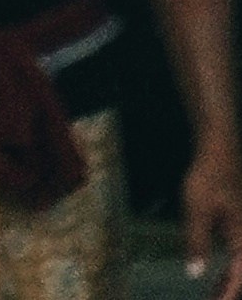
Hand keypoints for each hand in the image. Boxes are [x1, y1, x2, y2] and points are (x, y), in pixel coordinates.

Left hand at [180, 131, 241, 296]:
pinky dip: (227, 270)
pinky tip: (214, 274)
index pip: (238, 277)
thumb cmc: (208, 176)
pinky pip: (236, 257)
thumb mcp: (197, 209)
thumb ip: (197, 241)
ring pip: (239, 266)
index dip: (227, 294)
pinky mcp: (237, 225)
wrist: (218, 148)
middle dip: (228, 291)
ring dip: (228, 283)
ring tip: (213, 295)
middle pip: (241, 273)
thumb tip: (194, 274)